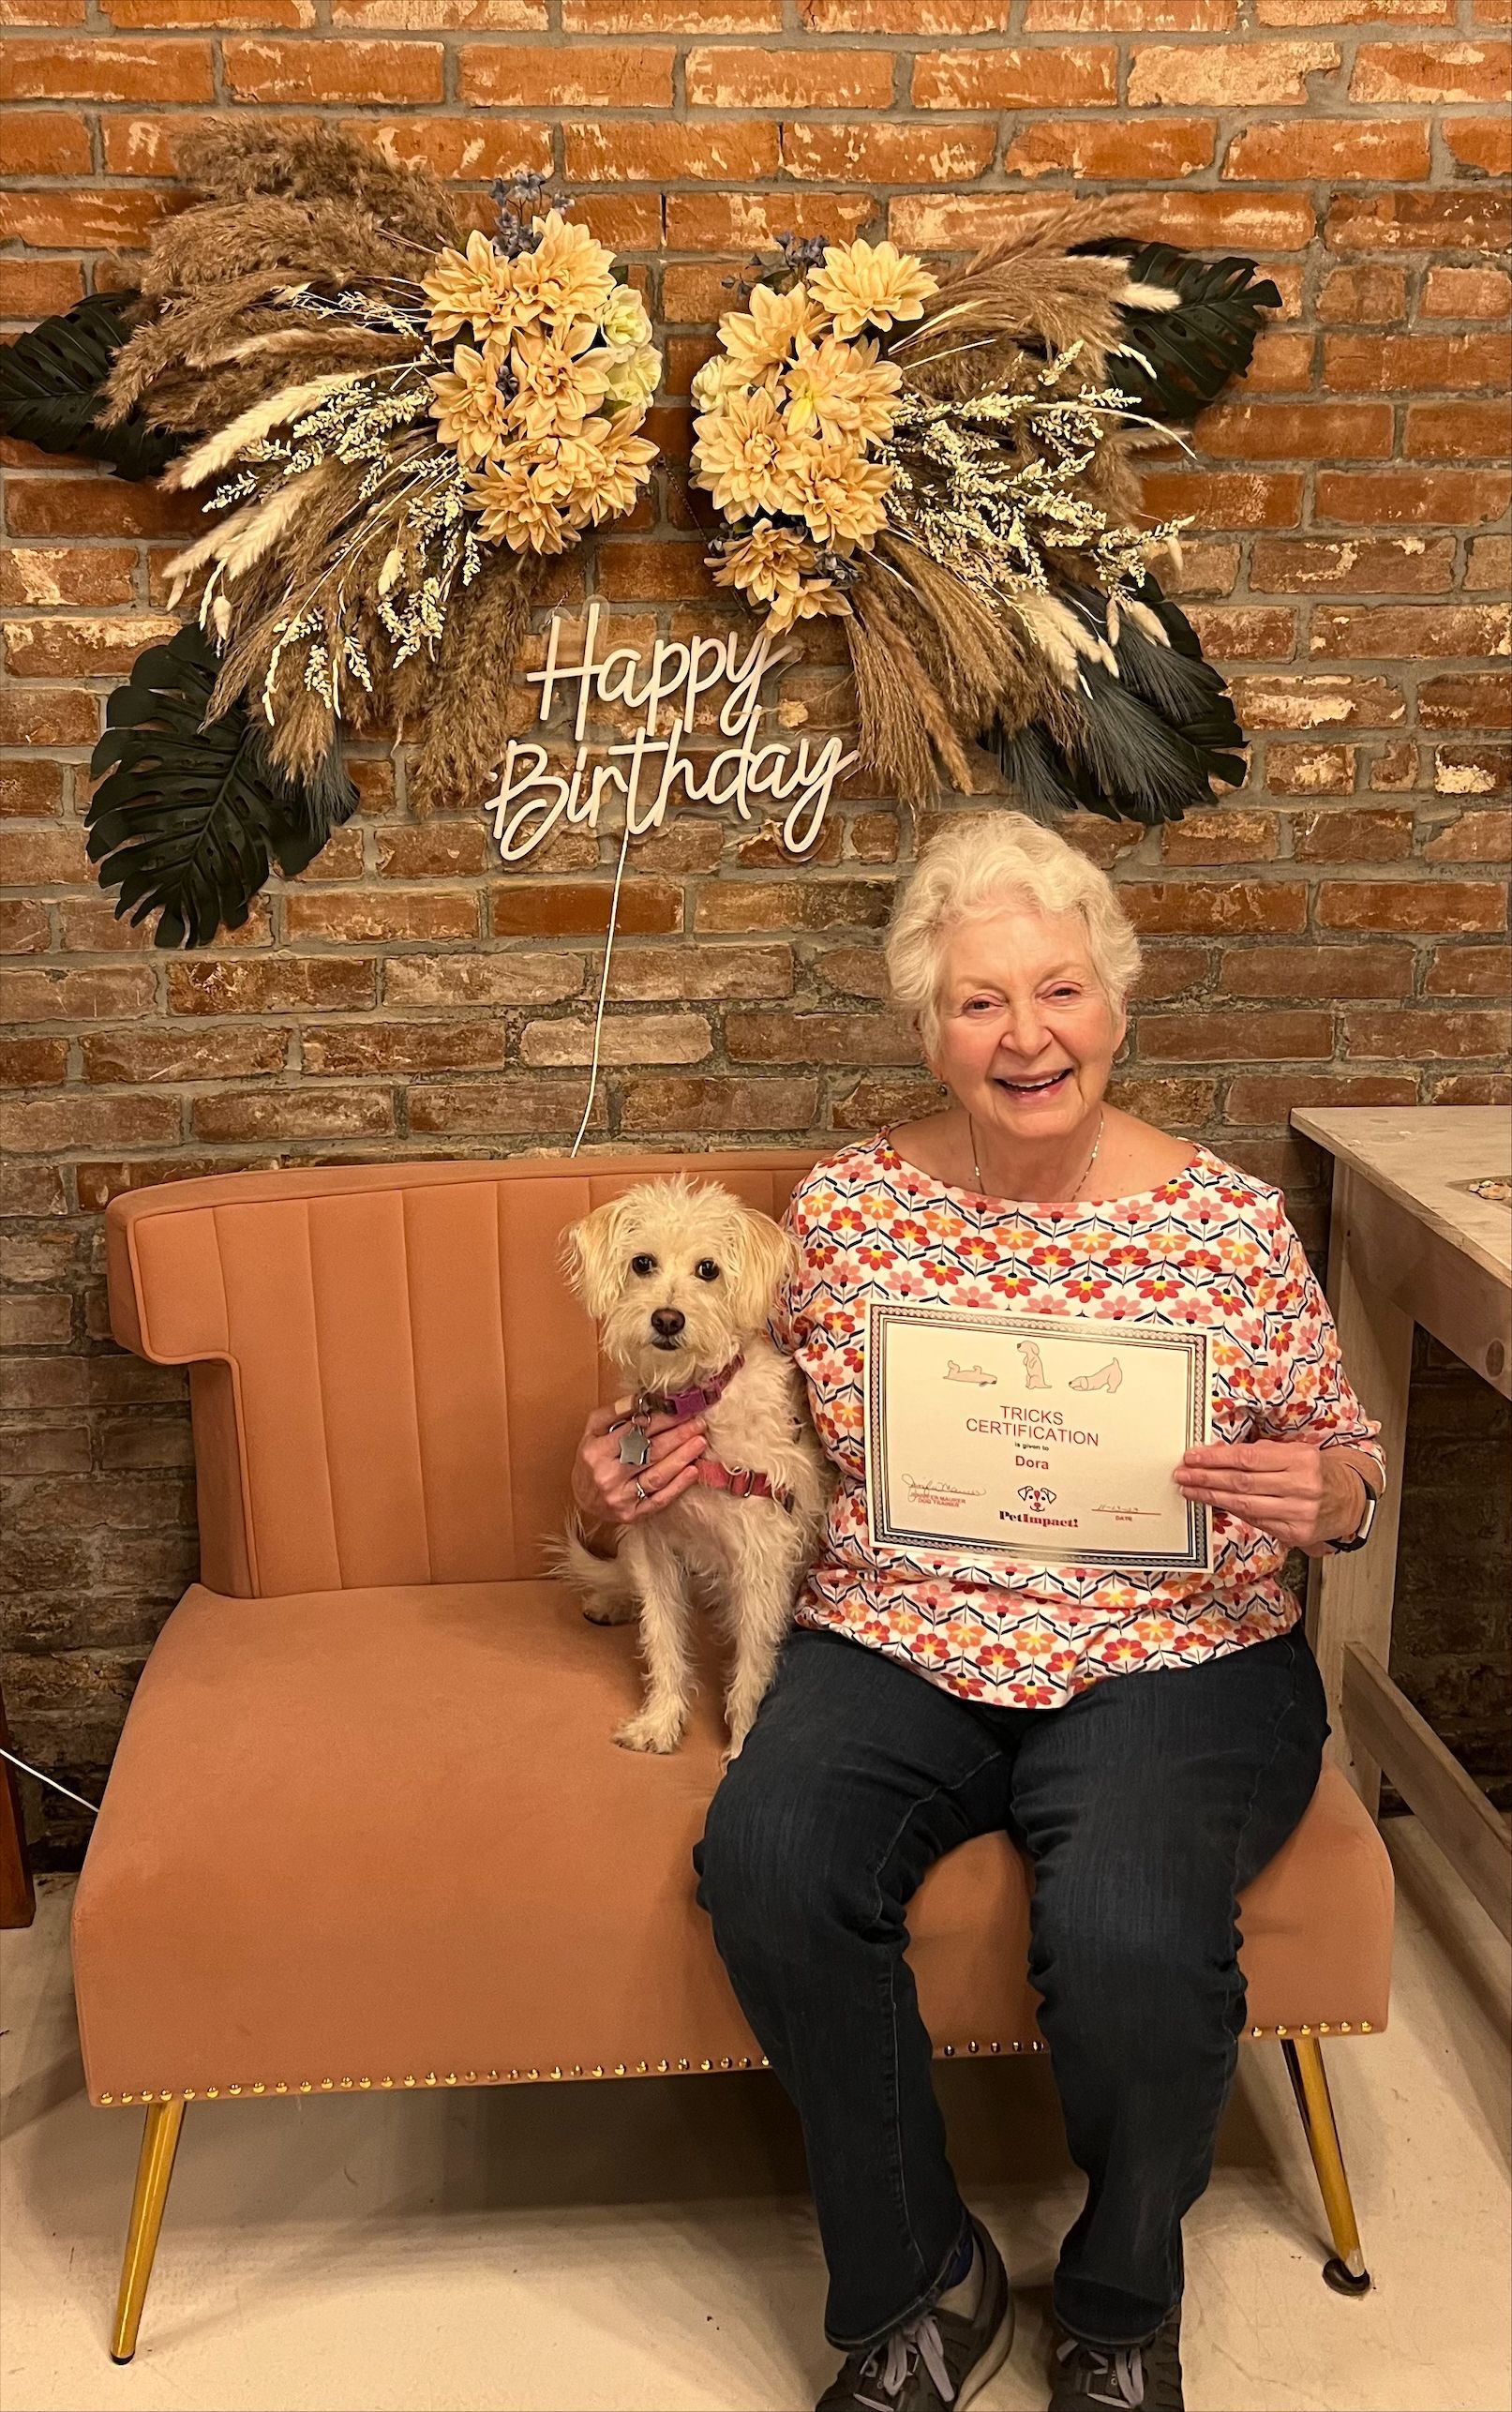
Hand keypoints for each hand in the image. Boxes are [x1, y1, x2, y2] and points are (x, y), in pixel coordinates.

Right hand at [571, 1398, 708, 1535]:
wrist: (583, 1498)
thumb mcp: (593, 1431)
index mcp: (597, 1451)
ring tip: (700, 1442)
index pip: (635, 1431)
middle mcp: (608, 1475)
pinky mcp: (632, 1514)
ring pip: (657, 1476)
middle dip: (677, 1436)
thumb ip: (613, 1412)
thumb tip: (640, 1398)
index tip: (681, 1409)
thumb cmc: (592, 1459)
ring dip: (682, 1458)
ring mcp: (620, 1497)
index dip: (661, 1419)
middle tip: (699, 1423)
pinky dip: (678, 1486)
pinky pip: (659, 1500)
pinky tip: (693, 1471)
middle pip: (649, 1452)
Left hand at [1175, 1440, 1368, 1555]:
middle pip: (1242, 1482)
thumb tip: (1218, 1455)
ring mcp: (1300, 1513)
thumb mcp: (1297, 1452)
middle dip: (1207, 1478)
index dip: (1216, 1458)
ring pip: (1245, 1505)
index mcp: (1301, 1459)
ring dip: (1212, 1498)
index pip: (1248, 1457)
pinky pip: (1257, 1521)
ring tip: (1191, 1491)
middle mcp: (1302, 1486)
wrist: (1351, 1500)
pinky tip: (1216, 1505)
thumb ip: (1263, 1454)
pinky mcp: (1297, 1534)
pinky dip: (1233, 1512)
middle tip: (1182, 1474)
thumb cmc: (1318, 1472)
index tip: (1193, 1456)